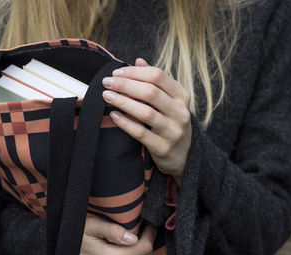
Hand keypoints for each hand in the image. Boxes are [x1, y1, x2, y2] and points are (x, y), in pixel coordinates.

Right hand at [78, 216, 156, 254]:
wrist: (61, 251)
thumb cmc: (74, 235)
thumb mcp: (90, 226)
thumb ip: (111, 230)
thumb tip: (133, 237)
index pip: (143, 248)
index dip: (150, 234)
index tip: (149, 224)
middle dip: (149, 246)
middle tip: (146, 232)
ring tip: (140, 243)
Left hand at [102, 58, 191, 186]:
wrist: (184, 156)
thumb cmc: (171, 123)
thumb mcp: (170, 101)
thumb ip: (155, 81)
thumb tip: (138, 61)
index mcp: (182, 96)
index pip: (158, 76)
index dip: (135, 72)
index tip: (117, 72)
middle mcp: (180, 112)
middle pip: (151, 92)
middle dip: (125, 85)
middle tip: (107, 82)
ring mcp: (173, 131)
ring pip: (145, 112)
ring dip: (123, 102)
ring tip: (107, 96)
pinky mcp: (163, 148)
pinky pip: (141, 133)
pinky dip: (125, 123)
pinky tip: (114, 115)